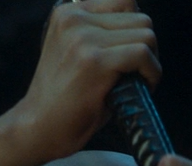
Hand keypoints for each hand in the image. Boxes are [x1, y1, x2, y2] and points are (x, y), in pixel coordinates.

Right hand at [6, 0, 159, 163]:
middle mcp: (73, 19)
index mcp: (68, 13)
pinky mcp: (94, 61)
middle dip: (146, 48)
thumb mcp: (78, 52)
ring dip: (150, 61)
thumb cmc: (66, 98)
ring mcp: (83, 38)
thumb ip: (103, 34)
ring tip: (136, 82)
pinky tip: (141, 88)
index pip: (124, 2)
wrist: (39, 128)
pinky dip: (152, 73)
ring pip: (146, 34)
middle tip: (136, 74)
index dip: (135, 30)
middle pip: (140, 19)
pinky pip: (143, 54)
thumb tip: (144, 29)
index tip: (130, 55)